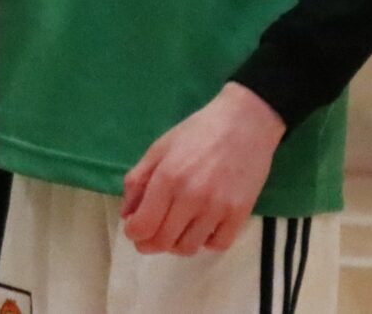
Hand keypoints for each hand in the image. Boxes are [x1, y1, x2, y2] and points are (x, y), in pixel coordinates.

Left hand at [120, 84, 284, 254]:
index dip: (134, 233)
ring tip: (175, 230)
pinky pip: (217, 245)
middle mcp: (191, 197)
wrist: (244, 124)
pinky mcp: (240, 214)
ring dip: (176, 245)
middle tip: (148, 238)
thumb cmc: (197, 132)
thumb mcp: (159, 148)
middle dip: (150, 244)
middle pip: (164, 241)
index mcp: (167, 178)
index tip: (134, 230)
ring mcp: (218, 208)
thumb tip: (127, 214)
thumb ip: (138, 180)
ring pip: (190, 247)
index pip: (144, 225)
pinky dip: (205, 242)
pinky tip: (201, 227)